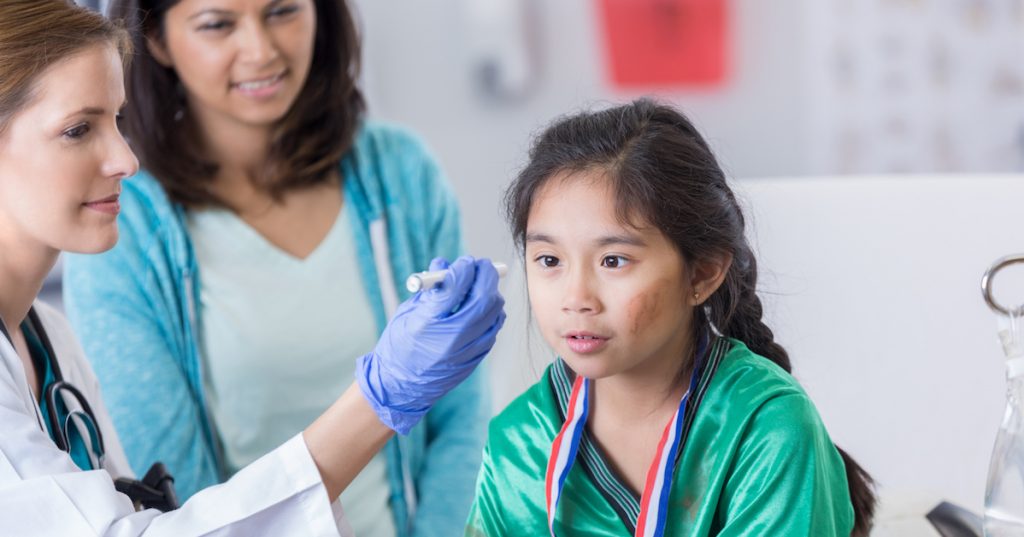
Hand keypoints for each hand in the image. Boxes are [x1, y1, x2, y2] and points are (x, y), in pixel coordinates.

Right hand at [356, 256, 505, 433]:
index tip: (465, 262)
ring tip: (480, 288)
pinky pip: (493, 329)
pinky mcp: (475, 358)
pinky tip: (482, 309)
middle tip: (482, 266)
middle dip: (486, 276)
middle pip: (483, 297)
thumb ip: (430, 288)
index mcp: (427, 322)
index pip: (455, 285)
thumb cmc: (399, 346)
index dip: (464, 268)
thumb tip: (444, 263)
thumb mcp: (407, 312)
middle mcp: (450, 337)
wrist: (401, 387)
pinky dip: (491, 313)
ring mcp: (466, 350)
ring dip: (491, 293)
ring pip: (494, 312)